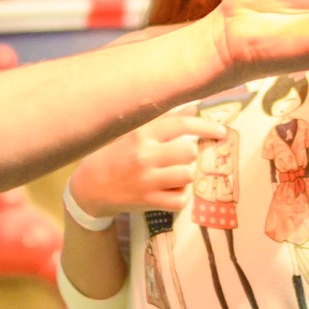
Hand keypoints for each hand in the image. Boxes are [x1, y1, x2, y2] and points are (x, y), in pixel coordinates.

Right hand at [69, 111, 226, 217]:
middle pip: (189, 152)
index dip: (205, 126)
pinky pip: (181, 199)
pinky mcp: (148, 202)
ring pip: (188, 175)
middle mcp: (145, 156)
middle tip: (180, 157)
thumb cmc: (111, 156)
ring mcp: (147, 181)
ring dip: (186, 174)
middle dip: (189, 154)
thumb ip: (160, 121)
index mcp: (140, 134)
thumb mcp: (130, 133)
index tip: (220, 131)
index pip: (181, 125)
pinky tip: (172, 190)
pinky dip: (182, 195)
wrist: (88, 188)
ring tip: (173, 174)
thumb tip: (193, 106)